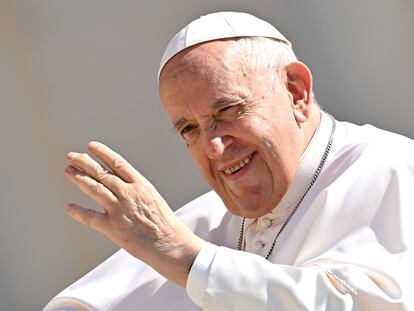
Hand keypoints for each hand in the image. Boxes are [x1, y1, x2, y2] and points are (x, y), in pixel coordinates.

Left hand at [64, 141, 203, 285]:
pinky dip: (77, 211)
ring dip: (79, 178)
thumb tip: (121, 185)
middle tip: (72, 156)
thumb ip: (137, 191)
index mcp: (141, 185)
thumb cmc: (166, 224)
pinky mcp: (113, 228)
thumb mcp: (154, 199)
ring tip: (68, 171)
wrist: (171, 244)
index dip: (103, 153)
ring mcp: (119, 210)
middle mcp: (129, 194)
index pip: (118, 163)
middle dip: (84, 162)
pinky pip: (90, 217)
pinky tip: (69, 206)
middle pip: (102, 173)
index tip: (91, 146)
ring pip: (94, 188)